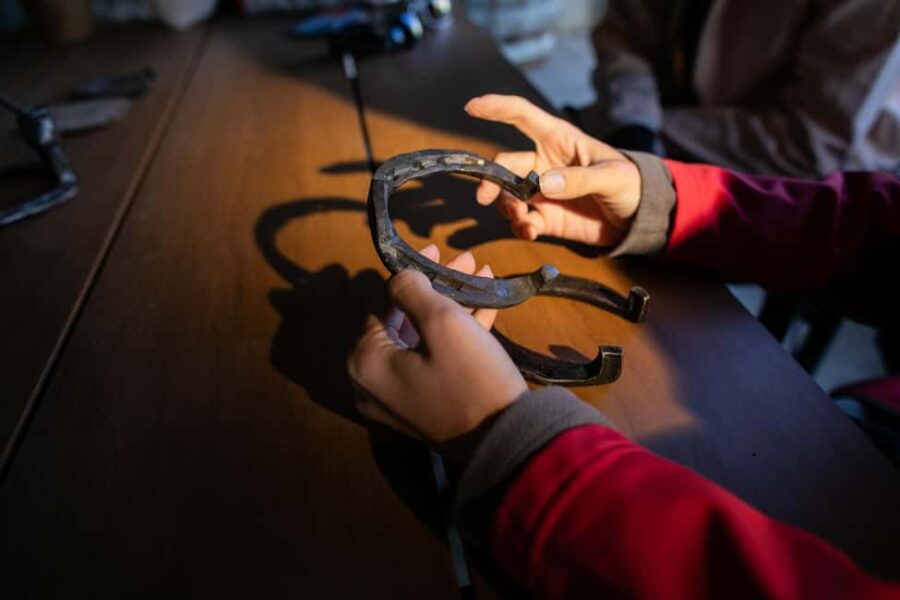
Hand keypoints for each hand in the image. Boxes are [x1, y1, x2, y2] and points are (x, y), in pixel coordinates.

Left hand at [348, 245, 526, 443]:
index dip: (409, 273)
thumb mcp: (443, 322)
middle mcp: (372, 383)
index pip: (379, 303)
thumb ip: (411, 289)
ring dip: (451, 306)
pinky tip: (486, 307)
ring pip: (421, 339)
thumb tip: (400, 277)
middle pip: (401, 320)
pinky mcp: (424, 407)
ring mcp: (397, 399)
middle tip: (466, 262)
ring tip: (482, 277)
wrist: (509, 441)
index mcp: (365, 362)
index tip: (436, 250)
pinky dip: (455, 336)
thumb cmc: (472, 377)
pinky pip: (432, 362)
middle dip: (437, 287)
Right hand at [465, 94, 641, 245]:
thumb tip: (543, 185)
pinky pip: (522, 221)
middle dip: (491, 179)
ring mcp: (543, 192)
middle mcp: (544, 164)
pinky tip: (529, 233)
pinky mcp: (546, 218)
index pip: (522, 116)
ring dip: (506, 207)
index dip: (496, 108)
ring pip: (508, 196)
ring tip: (521, 220)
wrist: (641, 219)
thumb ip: (579, 179)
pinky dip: (520, 227)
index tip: (471, 107)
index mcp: (559, 140)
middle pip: (505, 165)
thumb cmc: (631, 184)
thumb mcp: (612, 176)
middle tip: (485, 197)